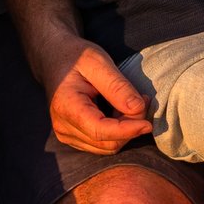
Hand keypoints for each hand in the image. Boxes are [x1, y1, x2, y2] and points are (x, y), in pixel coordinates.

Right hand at [43, 40, 152, 154]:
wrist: (55, 59)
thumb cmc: (76, 57)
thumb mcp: (98, 62)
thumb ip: (117, 86)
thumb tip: (138, 109)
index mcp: (66, 106)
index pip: (99, 130)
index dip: (127, 130)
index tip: (149, 124)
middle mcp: (63, 126)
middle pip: (106, 142)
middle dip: (131, 128)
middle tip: (145, 101)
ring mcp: (66, 134)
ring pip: (106, 147)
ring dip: (126, 131)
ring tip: (134, 104)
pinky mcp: (73, 137)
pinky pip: (102, 144)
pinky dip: (117, 133)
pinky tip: (121, 112)